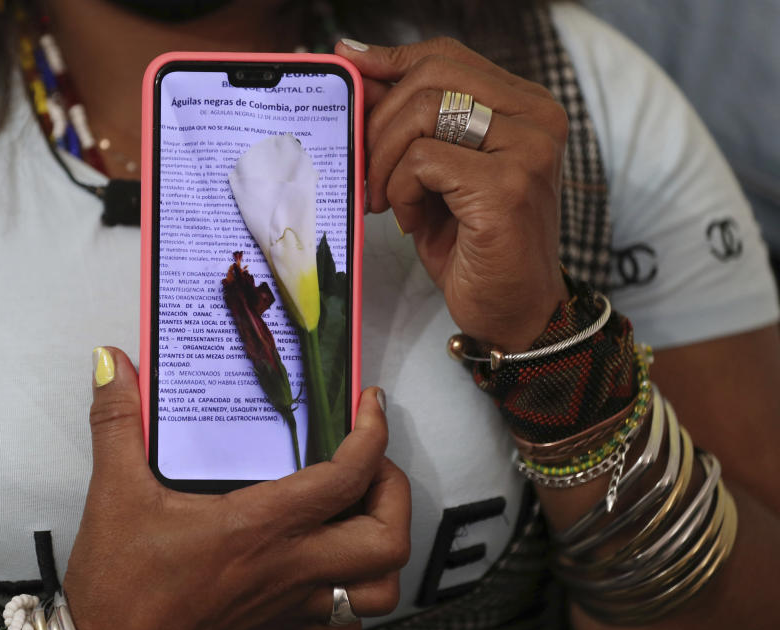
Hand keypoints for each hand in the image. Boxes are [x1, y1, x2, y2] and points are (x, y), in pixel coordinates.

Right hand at [64, 347, 410, 629]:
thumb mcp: (115, 493)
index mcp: (259, 527)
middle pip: (387, 539)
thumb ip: (117, 422)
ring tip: (362, 511)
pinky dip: (356, 597)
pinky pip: (344, 627)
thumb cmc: (119, 590)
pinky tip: (334, 568)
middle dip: (394, 491)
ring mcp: (289, 603)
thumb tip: (113, 366)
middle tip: (371, 462)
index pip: (347, 477)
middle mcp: (288, 567)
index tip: (369, 407)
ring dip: (385, 546)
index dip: (373, 434)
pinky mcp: (278, 628)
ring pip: (378, 590)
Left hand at [338, 38, 569, 350]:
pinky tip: (411, 220)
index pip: (449, 57)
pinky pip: (423, 160)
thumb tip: (361, 68)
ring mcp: (528, 150)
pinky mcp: (507, 186)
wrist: (512, 310)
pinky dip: (401, 190)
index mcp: (525, 107)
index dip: (393, 61)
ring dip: (386, 159)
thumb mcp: (436, 173)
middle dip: (381, 120)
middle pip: (433, 76)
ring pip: (426, 113)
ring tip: (386, 199)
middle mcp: (537, 119)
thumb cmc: (473, 244)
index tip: (353, 67)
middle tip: (366, 167)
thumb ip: (411, 123)